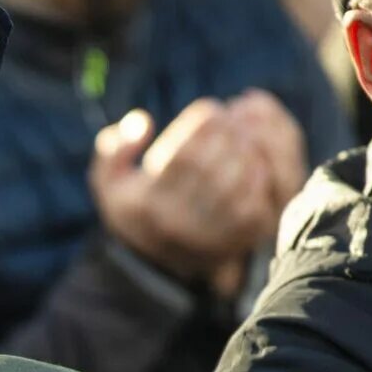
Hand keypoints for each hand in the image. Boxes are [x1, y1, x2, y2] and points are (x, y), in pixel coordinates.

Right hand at [92, 93, 294, 296]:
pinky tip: (258, 158)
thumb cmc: (138, 205)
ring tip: (248, 131)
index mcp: (145, 204)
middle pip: (213, 167)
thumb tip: (142, 122)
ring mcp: (208, 237)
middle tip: (234, 115)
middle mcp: (176, 224)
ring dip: (250, 149)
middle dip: (229, 131)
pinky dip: (262, 176)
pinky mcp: (237, 242)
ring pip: (238, 184)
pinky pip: (257, 205)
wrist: (159, 263)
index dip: (202, 124)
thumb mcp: (109, 180)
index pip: (181, 156)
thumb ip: (113, 148)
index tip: (210, 109)